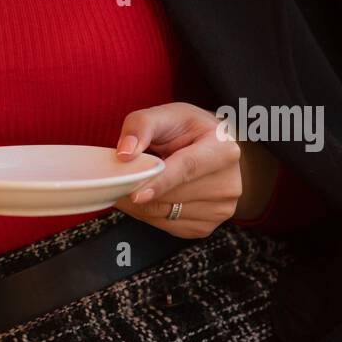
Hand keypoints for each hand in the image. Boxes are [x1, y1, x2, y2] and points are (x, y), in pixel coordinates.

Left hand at [113, 102, 242, 238]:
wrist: (212, 150)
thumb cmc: (188, 130)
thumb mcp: (166, 115)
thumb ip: (142, 126)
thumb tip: (125, 153)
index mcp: (223, 149)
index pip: (188, 168)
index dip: (160, 182)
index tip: (136, 194)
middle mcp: (228, 183)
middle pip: (174, 195)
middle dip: (139, 190)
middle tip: (114, 181)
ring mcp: (220, 209)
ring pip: (166, 214)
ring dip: (140, 204)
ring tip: (129, 184)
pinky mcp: (207, 226)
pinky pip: (167, 226)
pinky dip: (149, 214)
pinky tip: (147, 196)